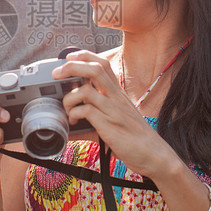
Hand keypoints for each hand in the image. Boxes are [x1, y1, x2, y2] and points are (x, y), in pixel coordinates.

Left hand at [52, 50, 178, 177]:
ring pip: (86, 90)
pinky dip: (74, 114)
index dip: (84, 56)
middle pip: (94, 69)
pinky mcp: (109, 125)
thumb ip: (101, 109)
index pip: (102, 64)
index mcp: (118, 92)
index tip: (69, 56)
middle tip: (56, 74)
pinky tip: (74, 121)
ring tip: (67, 109)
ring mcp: (113, 110)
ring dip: (69, 98)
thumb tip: (78, 113)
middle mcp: (116, 97)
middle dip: (71, 66)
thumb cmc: (135, 136)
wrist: (154, 154)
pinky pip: (86, 111)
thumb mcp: (120, 114)